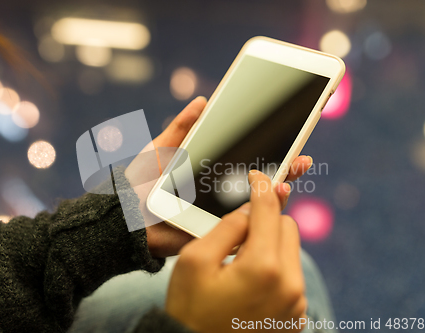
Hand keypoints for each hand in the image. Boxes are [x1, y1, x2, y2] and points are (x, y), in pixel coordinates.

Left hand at [126, 96, 312, 257]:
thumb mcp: (162, 147)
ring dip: (280, 189)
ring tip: (291, 173)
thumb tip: (203, 100)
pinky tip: (275, 197)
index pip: (247, 159)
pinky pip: (246, 225)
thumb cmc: (139, 181)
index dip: (268, 150)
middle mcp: (220, 192)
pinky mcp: (217, 232)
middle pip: (259, 181)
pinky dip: (264, 213)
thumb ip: (181, 126)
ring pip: (259, 203)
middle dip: (285, 168)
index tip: (290, 136)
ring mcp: (221, 213)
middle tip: (301, 157)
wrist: (123, 214)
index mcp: (210, 170)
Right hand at [166, 170, 305, 332]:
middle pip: (288, 227)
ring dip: (270, 244)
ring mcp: (296, 304)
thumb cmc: (189, 309)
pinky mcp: (296, 316)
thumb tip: (251, 209)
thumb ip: (227, 227)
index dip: (262, 187)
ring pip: (291, 250)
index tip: (258, 175)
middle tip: (240, 230)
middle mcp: (290, 286)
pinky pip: (291, 276)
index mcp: (263, 268)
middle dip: (266, 220)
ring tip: (241, 261)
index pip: (270, 210)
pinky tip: (250, 280)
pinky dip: (274, 268)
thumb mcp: (194, 260)